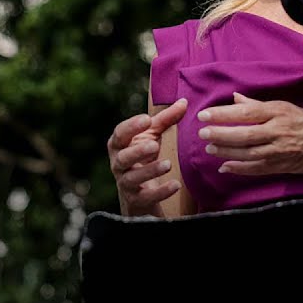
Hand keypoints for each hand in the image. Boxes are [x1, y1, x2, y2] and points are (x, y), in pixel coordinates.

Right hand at [107, 98, 187, 215]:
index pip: (120, 134)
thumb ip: (166, 119)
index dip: (131, 127)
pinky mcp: (136, 200)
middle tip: (154, 145)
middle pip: (123, 158)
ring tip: (168, 164)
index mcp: (119, 145)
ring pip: (132, 179)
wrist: (140, 192)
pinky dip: (160, 192)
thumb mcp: (153, 136)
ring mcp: (125, 183)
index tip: (146, 119)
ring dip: (149, 171)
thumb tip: (184, 101)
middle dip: (137, 151)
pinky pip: (145, 197)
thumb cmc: (144, 156)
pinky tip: (176, 185)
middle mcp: (118, 164)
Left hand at [197, 92, 302, 176]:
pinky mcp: (282, 166)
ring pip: (248, 153)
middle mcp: (279, 131)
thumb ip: (258, 105)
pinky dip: (239, 168)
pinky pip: (257, 168)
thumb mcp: (286, 107)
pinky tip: (225, 166)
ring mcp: (280, 151)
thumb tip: (235, 99)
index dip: (223, 114)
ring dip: (226, 152)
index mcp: (279, 112)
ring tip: (210, 149)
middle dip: (220, 134)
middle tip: (202, 134)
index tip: (204, 115)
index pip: (246, 113)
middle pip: (244, 134)